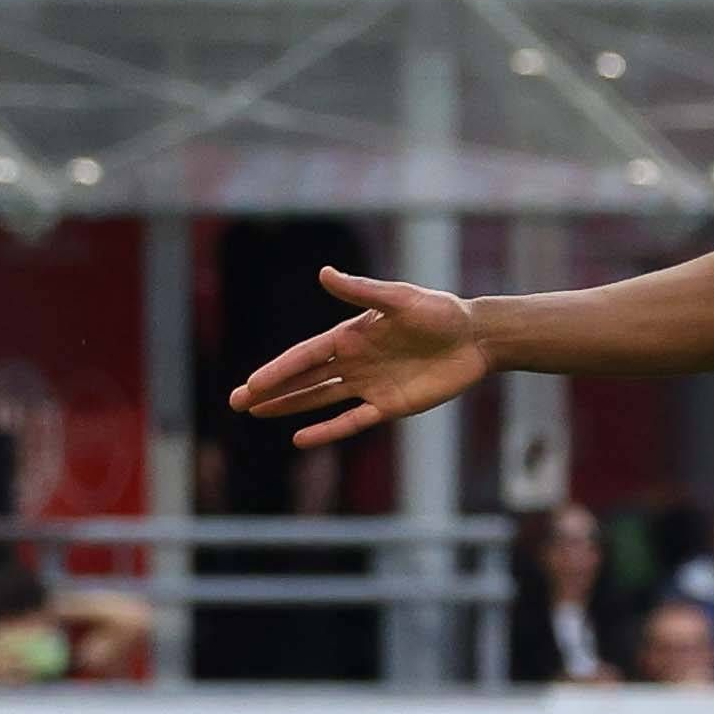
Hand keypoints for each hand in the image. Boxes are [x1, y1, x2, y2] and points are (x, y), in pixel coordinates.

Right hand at [228, 265, 496, 443]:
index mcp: (351, 334)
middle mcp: (354, 361)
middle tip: (237, 402)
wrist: (475, 337)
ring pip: (319, 399)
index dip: (277, 370)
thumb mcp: (400, 299)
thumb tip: (324, 274)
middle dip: (271, 390)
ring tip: (258, 412)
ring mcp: (369, 385)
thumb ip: (361, 292)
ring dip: (290, 407)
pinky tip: (300, 440)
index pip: (305, 356)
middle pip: (304, 379)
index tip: (251, 384)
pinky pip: (352, 421)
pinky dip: (327, 430)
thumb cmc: (439, 311)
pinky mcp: (389, 406)